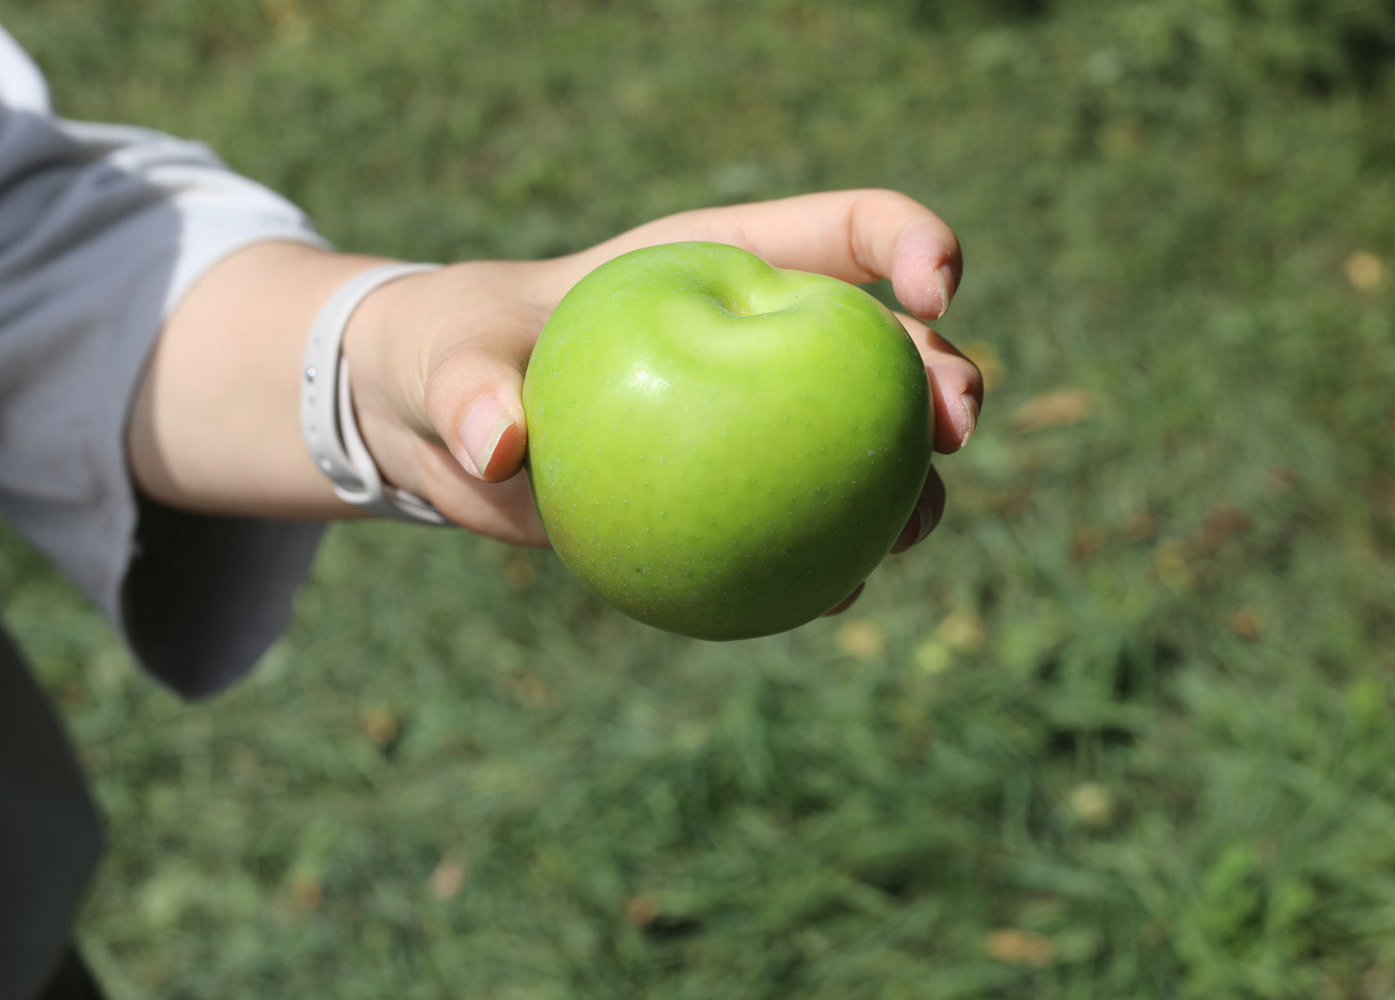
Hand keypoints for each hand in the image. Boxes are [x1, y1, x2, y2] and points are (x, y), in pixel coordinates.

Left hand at [347, 189, 983, 558]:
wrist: (441, 426)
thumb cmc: (451, 353)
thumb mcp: (444, 353)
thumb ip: (471, 383)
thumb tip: (502, 450)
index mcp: (726, 264)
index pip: (847, 232)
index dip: (912, 244)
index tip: (936, 289)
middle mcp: (762, 342)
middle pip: (886, 348)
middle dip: (947, 374)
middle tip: (953, 427)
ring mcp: (757, 427)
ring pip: (867, 450)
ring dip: (914, 485)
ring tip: (914, 526)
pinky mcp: (733, 500)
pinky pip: (803, 531)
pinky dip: (830, 559)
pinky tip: (834, 593)